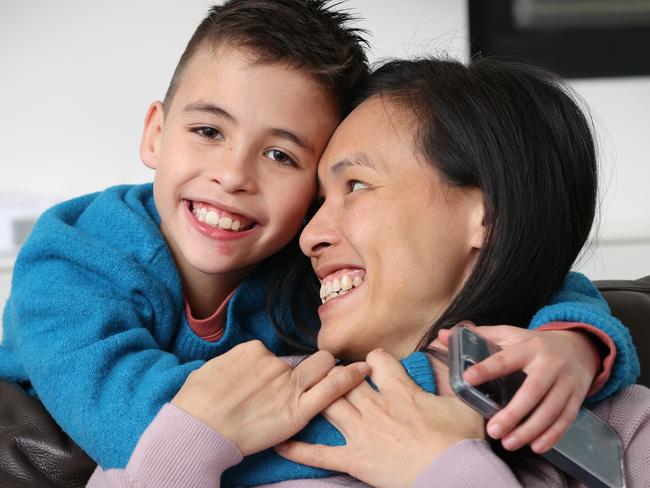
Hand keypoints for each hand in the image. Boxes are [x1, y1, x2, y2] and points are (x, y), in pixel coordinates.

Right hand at [171, 340, 368, 454]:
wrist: (197, 429)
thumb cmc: (196, 403)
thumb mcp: (210, 370)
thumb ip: (233, 364)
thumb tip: (240, 369)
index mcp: (253, 351)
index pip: (273, 355)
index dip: (275, 369)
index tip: (271, 383)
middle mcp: (274, 363)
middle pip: (306, 357)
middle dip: (312, 364)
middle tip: (311, 377)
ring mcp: (288, 384)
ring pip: (322, 366)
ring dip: (329, 370)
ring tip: (345, 374)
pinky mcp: (298, 409)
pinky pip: (331, 388)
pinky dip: (348, 378)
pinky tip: (362, 372)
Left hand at [275, 349, 483, 487]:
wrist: (453, 475)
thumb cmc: (459, 440)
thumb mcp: (462, 400)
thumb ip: (449, 373)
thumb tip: (446, 349)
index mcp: (399, 390)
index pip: (376, 360)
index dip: (374, 360)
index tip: (376, 367)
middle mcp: (375, 406)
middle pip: (345, 380)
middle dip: (338, 375)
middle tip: (335, 378)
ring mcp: (361, 432)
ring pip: (328, 405)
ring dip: (316, 398)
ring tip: (305, 395)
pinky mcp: (354, 458)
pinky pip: (319, 453)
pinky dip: (298, 449)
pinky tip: (281, 443)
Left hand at [438, 324, 598, 452]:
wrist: (578, 347)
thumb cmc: (534, 344)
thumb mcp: (509, 334)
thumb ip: (478, 336)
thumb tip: (442, 335)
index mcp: (528, 347)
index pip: (505, 359)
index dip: (486, 368)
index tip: (467, 379)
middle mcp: (549, 364)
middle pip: (532, 390)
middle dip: (513, 413)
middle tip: (492, 431)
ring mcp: (566, 382)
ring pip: (551, 409)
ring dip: (530, 429)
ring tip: (509, 442)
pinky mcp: (577, 397)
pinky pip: (566, 419)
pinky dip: (552, 435)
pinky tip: (535, 446)